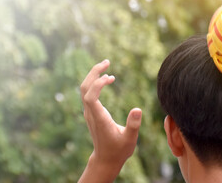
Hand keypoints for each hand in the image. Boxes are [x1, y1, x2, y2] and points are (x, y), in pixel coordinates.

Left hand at [78, 60, 141, 182]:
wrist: (105, 159)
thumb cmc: (119, 150)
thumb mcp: (130, 139)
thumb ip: (133, 125)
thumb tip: (137, 109)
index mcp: (99, 118)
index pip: (90, 97)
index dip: (97, 85)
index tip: (110, 78)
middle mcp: (91, 113)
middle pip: (84, 88)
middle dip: (93, 73)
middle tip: (107, 61)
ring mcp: (89, 112)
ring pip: (84, 89)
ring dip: (94, 75)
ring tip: (106, 65)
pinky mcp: (91, 112)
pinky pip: (89, 92)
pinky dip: (96, 82)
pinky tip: (107, 79)